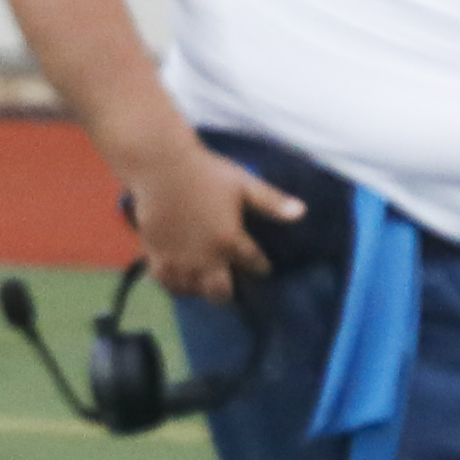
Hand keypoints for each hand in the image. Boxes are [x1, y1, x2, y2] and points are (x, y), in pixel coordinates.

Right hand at [117, 138, 304, 304]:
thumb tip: (302, 212)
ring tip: (204, 281)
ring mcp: (180, 260)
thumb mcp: (243, 183)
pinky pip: (168, 283)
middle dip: (227, 291)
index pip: (253, 264)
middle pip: (220, 292)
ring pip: (194, 291)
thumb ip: (271, 201)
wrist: (161, 167)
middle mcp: (206, 257)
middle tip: (228, 283)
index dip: (260, 266)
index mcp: (230, 240)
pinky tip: (181, 279)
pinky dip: (176, 285)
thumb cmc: (205, 172)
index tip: (261, 266)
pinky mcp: (157, 256)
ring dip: (201, 288)